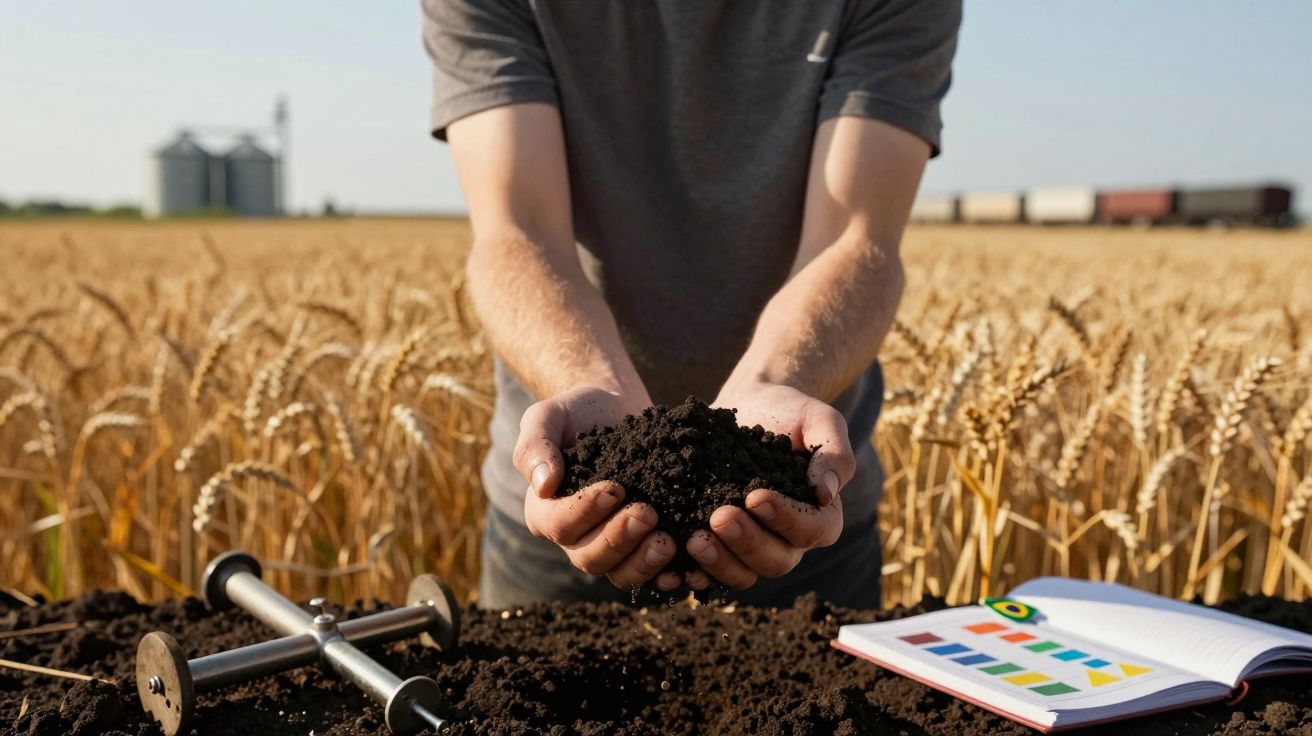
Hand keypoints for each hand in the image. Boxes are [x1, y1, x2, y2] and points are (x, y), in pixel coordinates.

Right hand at [515, 386, 681, 590]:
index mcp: (544, 512)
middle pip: (589, 557)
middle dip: (619, 539)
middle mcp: (574, 539)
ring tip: (668, 542)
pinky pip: (650, 573)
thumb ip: (535, 445)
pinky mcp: (640, 546)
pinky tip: (686, 564)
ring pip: (619, 573)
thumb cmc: (578, 411)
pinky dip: (667, 574)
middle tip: (648, 513)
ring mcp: (609, 547)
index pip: (559, 525)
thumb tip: (543, 486)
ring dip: (643, 563)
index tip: (615, 488)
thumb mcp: (548, 416)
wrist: (617, 409)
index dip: (585, 512)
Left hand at [685, 382, 855, 589]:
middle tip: (718, 517)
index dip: (786, 519)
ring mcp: (752, 547)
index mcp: (820, 515)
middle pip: (776, 561)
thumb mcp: (819, 419)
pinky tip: (674, 565)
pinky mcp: (720, 545)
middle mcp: (788, 540)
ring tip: (694, 539)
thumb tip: (826, 493)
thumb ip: (833, 452)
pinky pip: (710, 573)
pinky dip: (694, 573)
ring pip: (743, 573)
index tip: (755, 495)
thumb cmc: (790, 412)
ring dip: (719, 562)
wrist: (750, 404)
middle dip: (746, 542)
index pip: (812, 530)